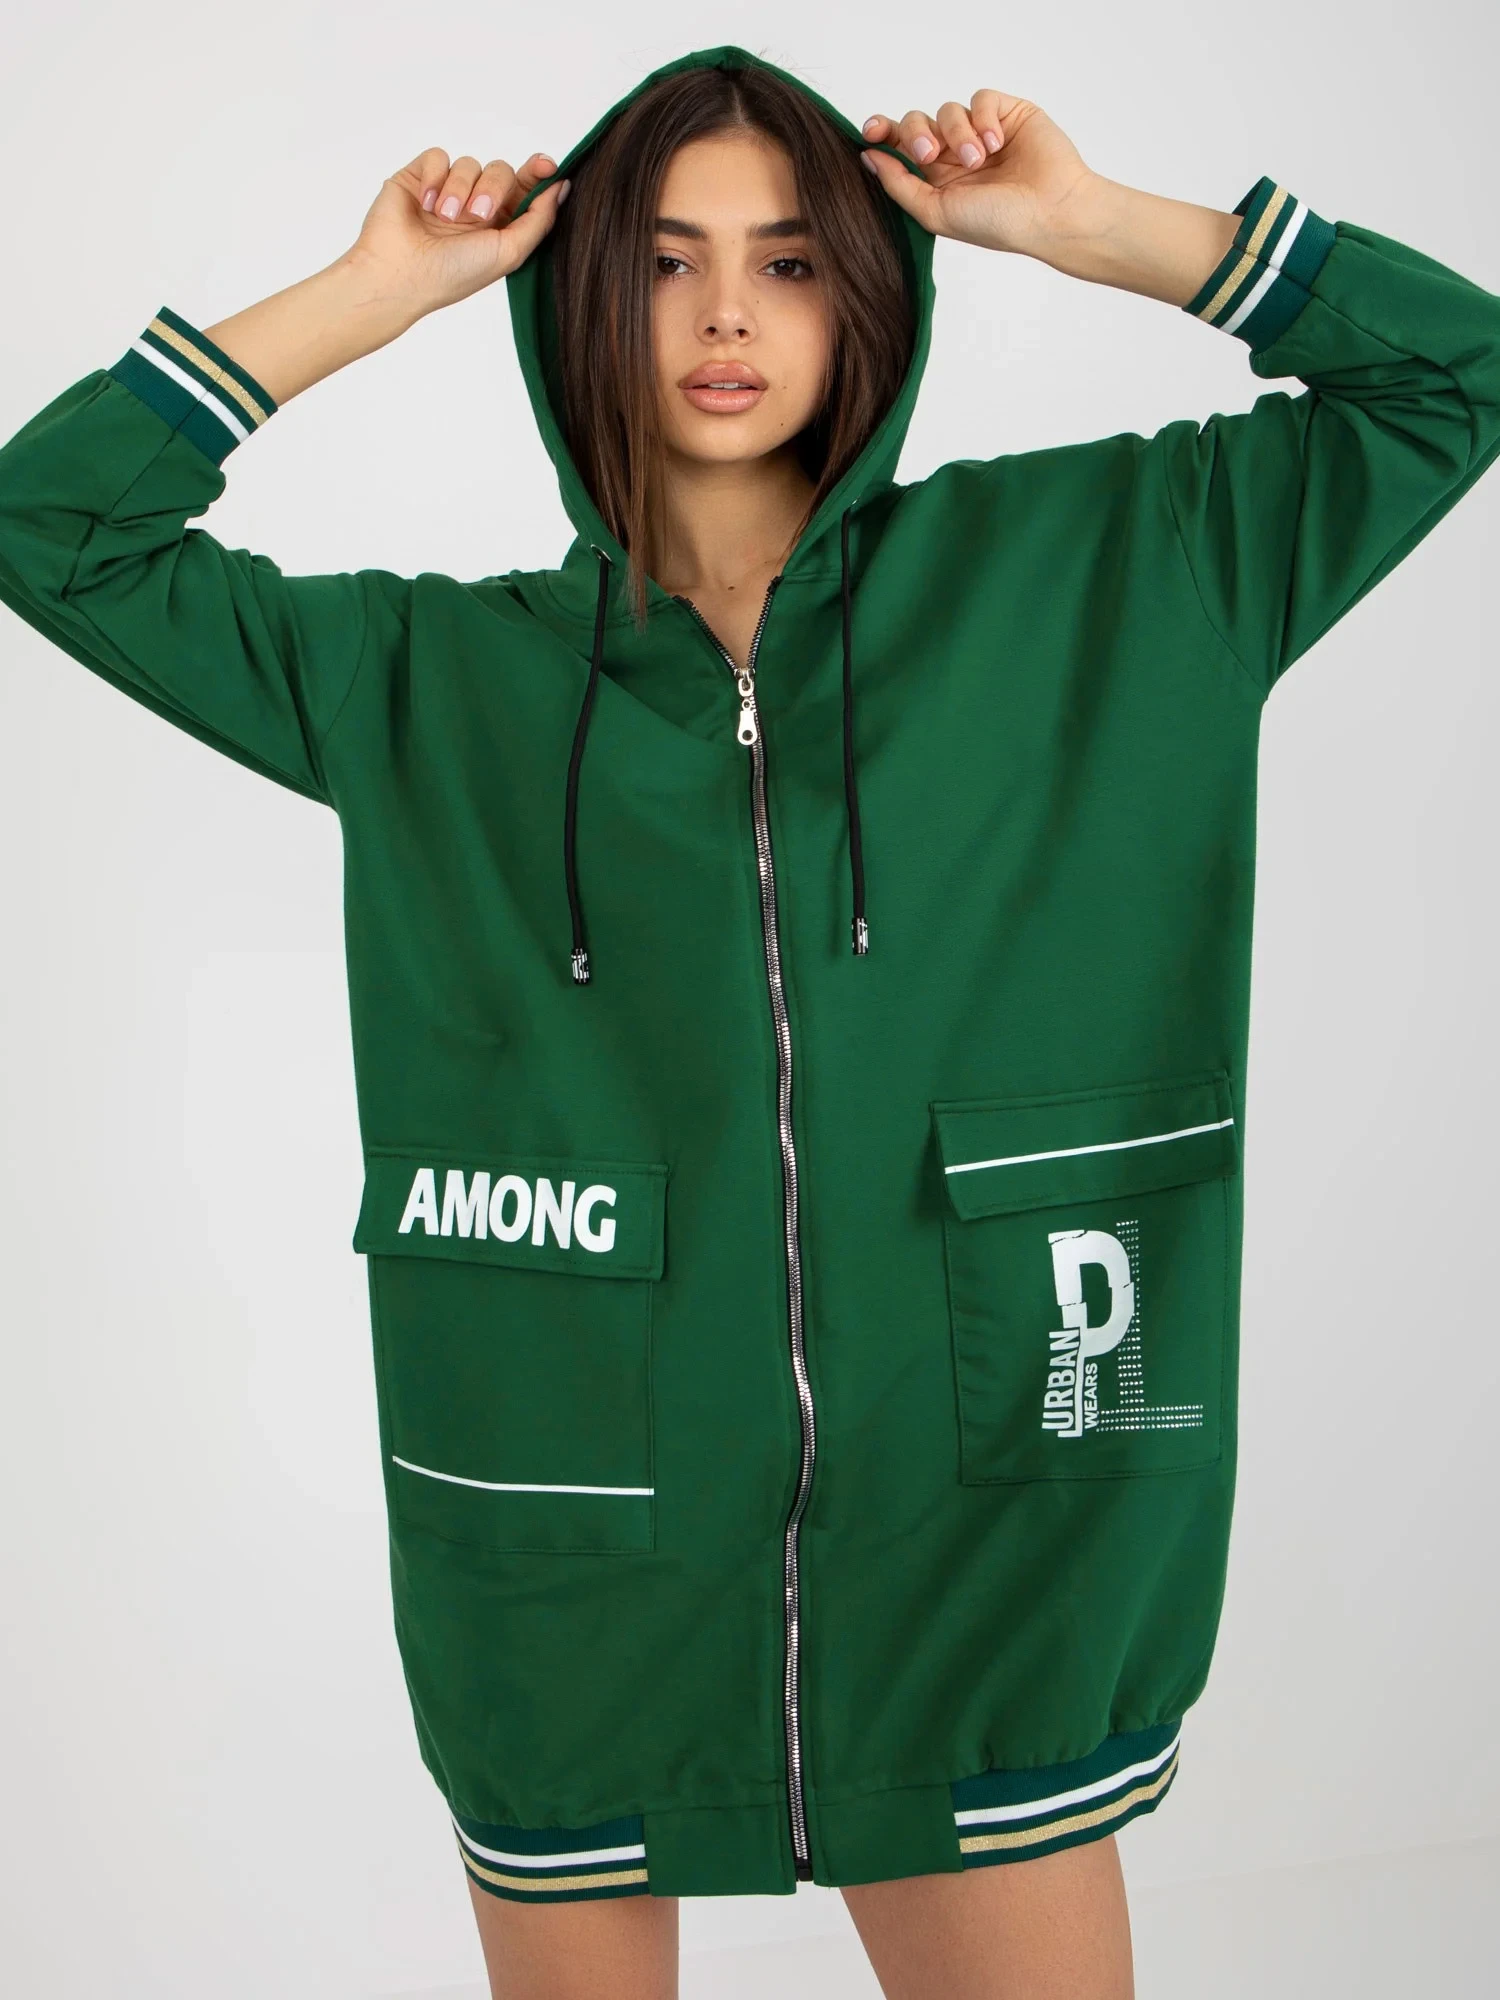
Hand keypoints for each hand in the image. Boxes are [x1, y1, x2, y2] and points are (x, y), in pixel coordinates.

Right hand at [346, 146, 569, 318]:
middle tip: (477, 216)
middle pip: (501, 171)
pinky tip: (425, 204)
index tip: (547, 165)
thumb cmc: (454, 274)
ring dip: (460, 190)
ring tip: (444, 217)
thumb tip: (562, 187)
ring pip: (469, 163)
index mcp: (498, 226)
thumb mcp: (510, 253)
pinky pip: (438, 156)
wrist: (400, 273)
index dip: (537, 173)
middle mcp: (473, 206)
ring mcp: (446, 191)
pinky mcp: (418, 177)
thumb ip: (540, 221)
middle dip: (493, 189)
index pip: (523, 189)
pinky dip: (435, 178)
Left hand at [859, 92, 1098, 260]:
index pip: (901, 147)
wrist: (1049, 212)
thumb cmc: (997, 222)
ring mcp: (982, 133)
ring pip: (948, 110)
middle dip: (917, 133)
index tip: (872, 131)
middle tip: (930, 155)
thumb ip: (899, 185)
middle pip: (918, 122)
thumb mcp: (935, 212)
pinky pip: (981, 99)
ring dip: (958, 133)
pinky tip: (996, 143)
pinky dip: (984, 119)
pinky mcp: (1008, 114)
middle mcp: (956, 154)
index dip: (884, 132)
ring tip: (979, 159)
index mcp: (938, 179)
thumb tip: (868, 157)